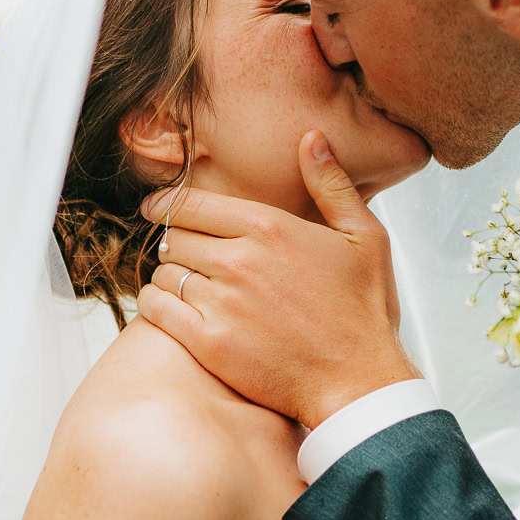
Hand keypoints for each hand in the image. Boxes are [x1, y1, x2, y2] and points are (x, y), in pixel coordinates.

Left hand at [138, 130, 418, 428]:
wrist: (359, 382)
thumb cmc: (363, 312)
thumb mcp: (365, 237)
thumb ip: (332, 184)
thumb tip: (310, 138)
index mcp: (269, 228)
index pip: (193, 203)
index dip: (167, 203)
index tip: (156, 207)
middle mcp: (239, 260)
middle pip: (174, 236)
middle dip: (174, 241)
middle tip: (180, 251)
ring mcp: (221, 303)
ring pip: (163, 271)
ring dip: (167, 273)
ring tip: (181, 281)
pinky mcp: (209, 343)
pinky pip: (157, 309)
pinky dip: (154, 303)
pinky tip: (167, 305)